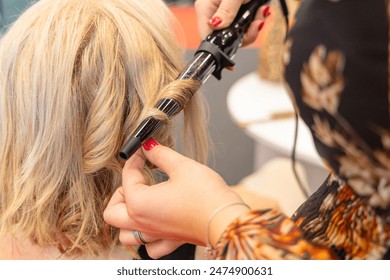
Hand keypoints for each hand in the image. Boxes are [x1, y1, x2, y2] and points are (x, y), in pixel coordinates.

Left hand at [104, 139, 246, 257]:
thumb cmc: (206, 196)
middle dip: (119, 193)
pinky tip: (156, 222)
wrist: (227, 218)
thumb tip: (149, 146)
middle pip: (112, 212)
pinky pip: (149, 246)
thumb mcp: (182, 166)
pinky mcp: (170, 241)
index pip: (127, 177)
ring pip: (126, 234)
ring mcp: (156, 235)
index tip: (142, 152)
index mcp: (140, 203)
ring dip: (127, 219)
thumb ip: (160, 154)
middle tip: (136, 180)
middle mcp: (143, 223)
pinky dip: (147, 236)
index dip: (134, 160)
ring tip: (140, 202)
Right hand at [195, 0, 270, 44]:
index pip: (208, 37)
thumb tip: (216, 27)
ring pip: (238, 33)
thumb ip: (226, 11)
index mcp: (206, 9)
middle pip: (225, 38)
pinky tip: (262, 11)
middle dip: (244, 36)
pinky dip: (256, 21)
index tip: (234, 52)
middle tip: (257, 25)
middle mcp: (214, 13)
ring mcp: (225, 14)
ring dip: (253, 27)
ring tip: (262, 14)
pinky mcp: (237, 12)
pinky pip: (245, 25)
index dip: (221, 47)